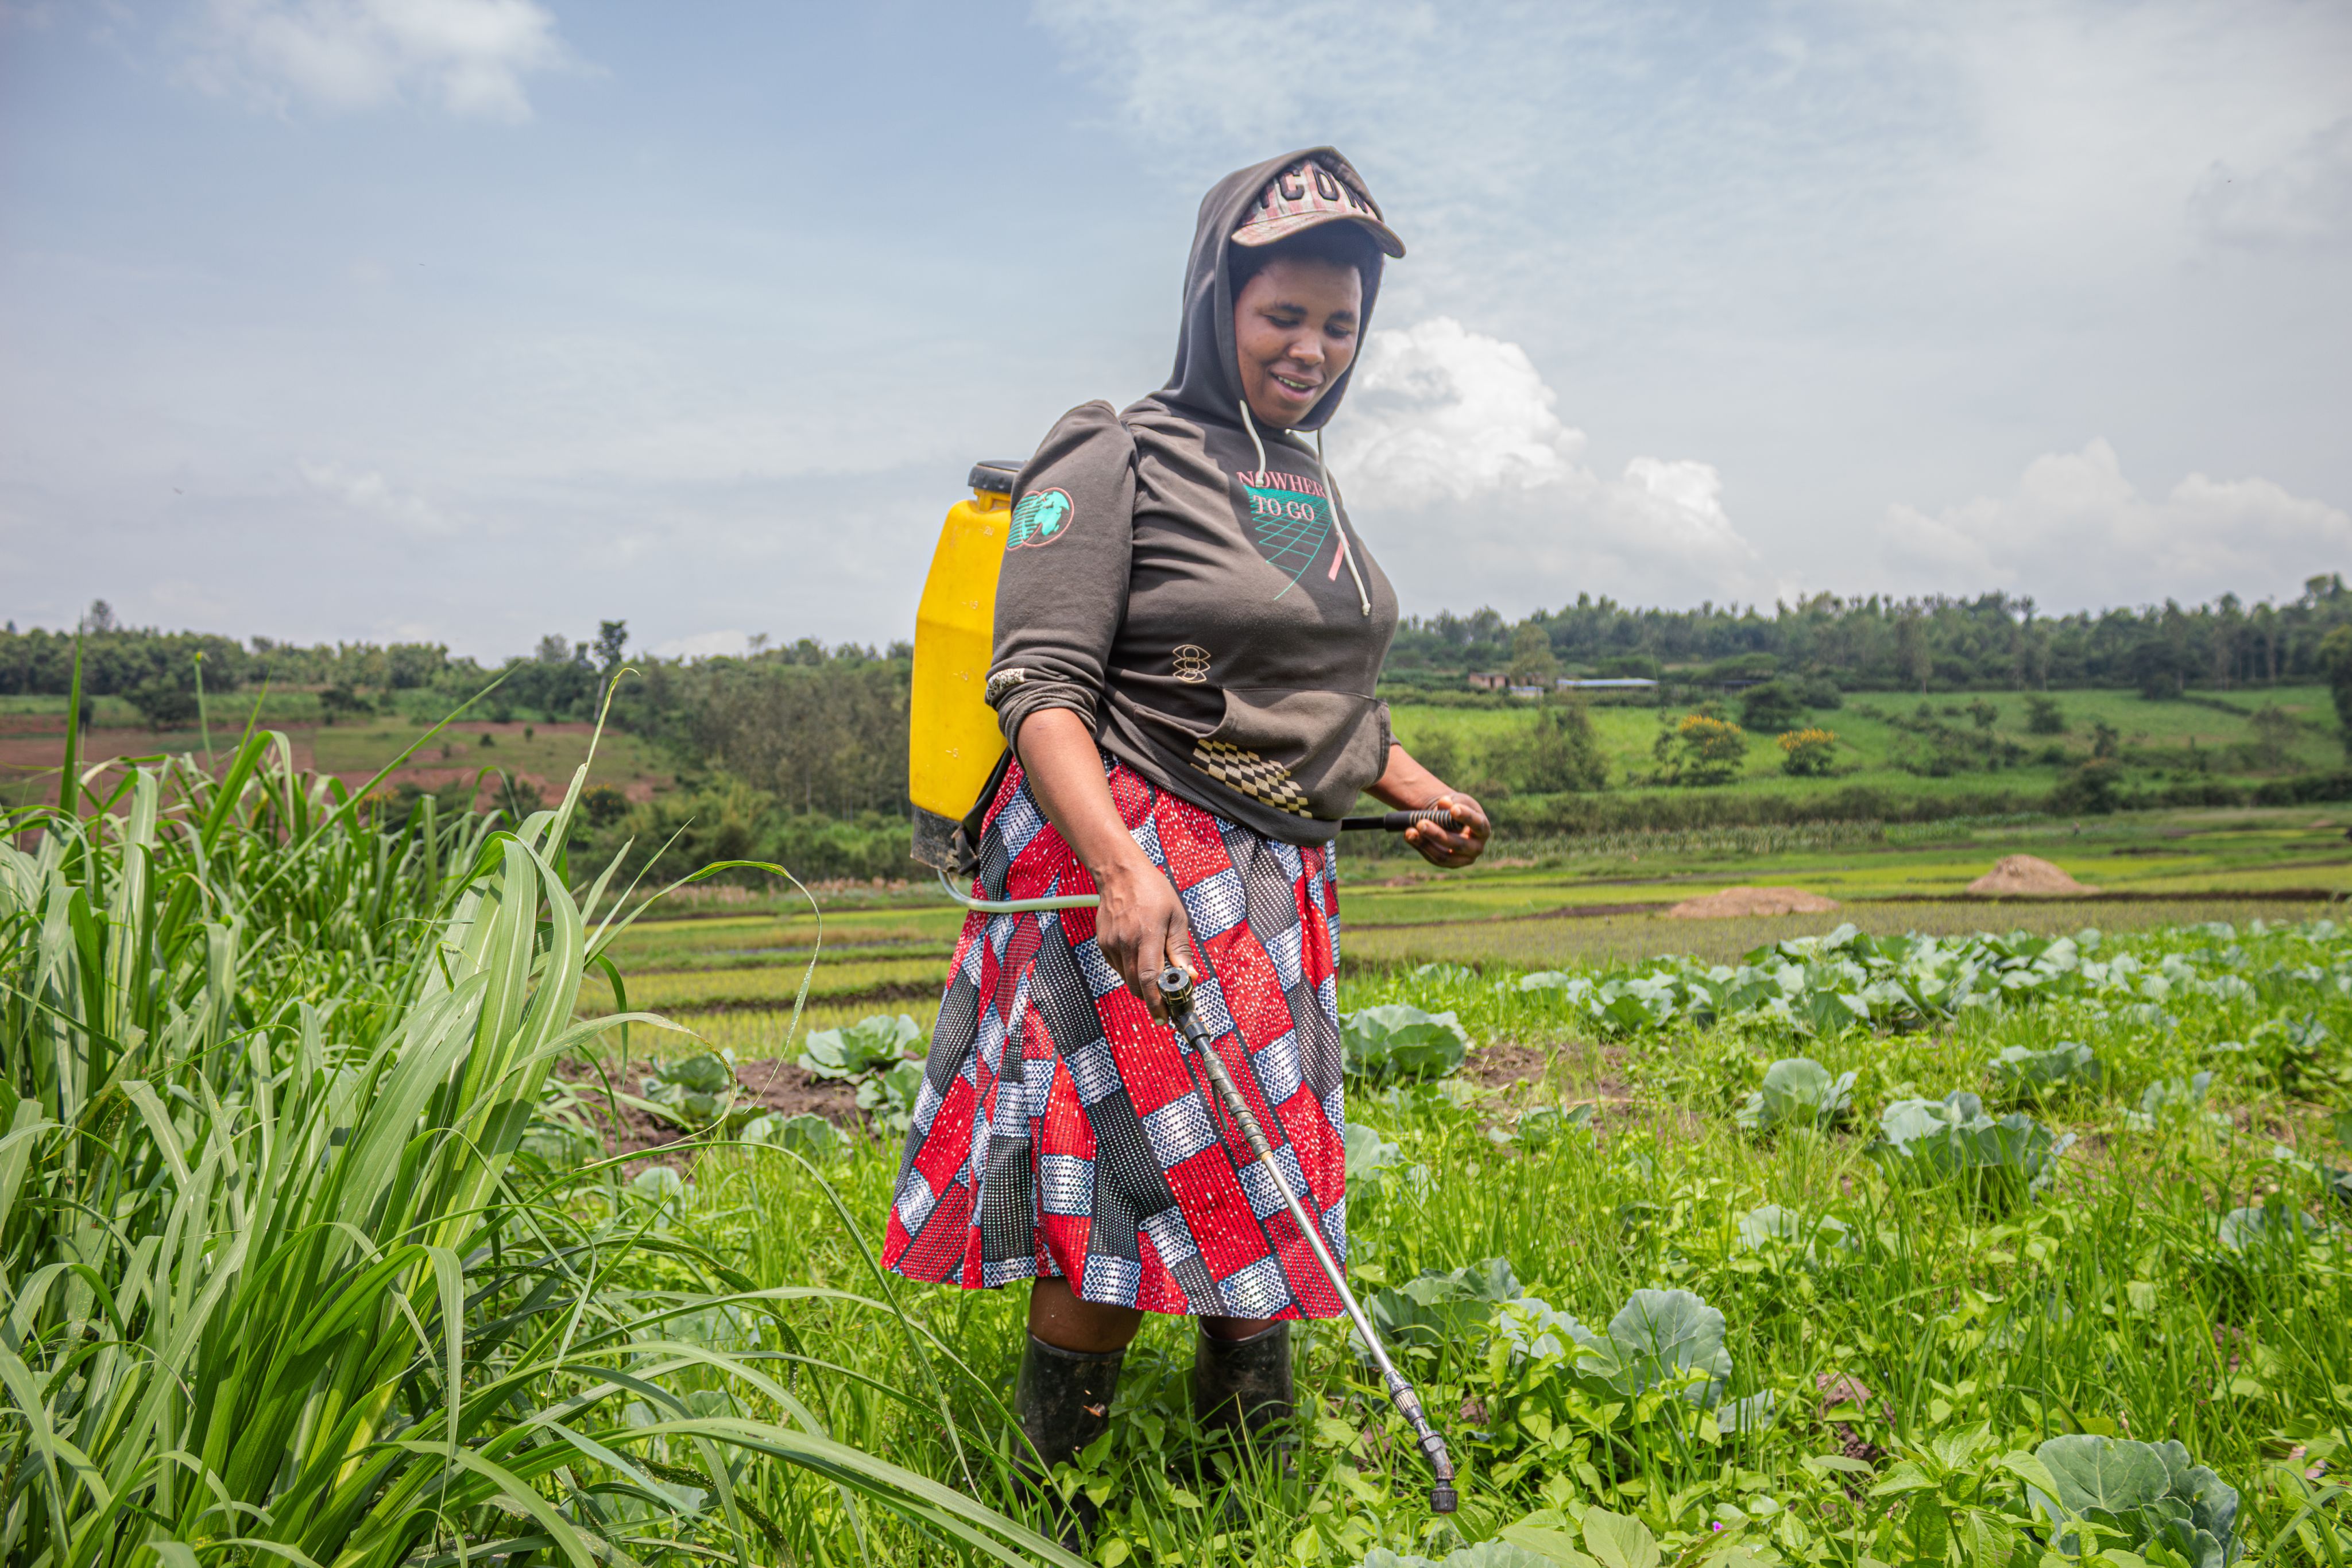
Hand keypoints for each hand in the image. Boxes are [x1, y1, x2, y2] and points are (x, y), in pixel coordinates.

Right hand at [1092, 855, 1196, 1019]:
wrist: (1119, 873)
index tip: (1165, 1017)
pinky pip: (1119, 967)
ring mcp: (1111, 944)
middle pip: (1136, 985)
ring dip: (1142, 986)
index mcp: (1147, 935)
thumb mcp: (1176, 916)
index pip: (1149, 978)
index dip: (1156, 1002)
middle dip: (1152, 1000)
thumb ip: (1180, 948)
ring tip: (1156, 978)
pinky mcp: (1103, 944)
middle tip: (1166, 1005)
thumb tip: (1189, 976)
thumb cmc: (1152, 890)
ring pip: (1127, 979)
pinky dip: (1131, 971)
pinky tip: (1140, 957)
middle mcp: (1126, 942)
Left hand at [1403, 793, 1488, 867]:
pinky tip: (1409, 835)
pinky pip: (1433, 858)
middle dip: (1438, 835)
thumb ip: (1452, 801)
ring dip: (1425, 844)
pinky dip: (1420, 846)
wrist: (1451, 821)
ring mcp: (1463, 859)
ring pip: (1444, 857)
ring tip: (1409, 831)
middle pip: (1459, 845)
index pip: (1478, 825)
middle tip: (1420, 823)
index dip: (1467, 817)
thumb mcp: (1457, 800)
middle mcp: (1477, 847)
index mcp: (1483, 829)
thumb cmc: (1457, 808)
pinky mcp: (1449, 863)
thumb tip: (1443, 803)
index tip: (1453, 809)